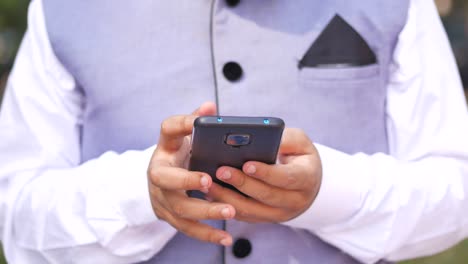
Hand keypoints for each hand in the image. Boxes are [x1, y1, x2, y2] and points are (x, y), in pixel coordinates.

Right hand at [147, 102, 235, 245]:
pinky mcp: (170, 217)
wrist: (161, 181)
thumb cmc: (179, 156)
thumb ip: (195, 122)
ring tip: (230, 211)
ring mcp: (162, 199)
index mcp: (165, 148)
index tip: (198, 122)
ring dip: (205, 211)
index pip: (167, 130)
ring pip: (180, 209)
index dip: (182, 125)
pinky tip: (226, 238)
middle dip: (186, 180)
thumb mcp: (183, 136)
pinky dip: (207, 234)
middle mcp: (158, 174)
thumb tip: (210, 107)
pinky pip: (188, 229)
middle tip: (209, 181)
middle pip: (165, 179)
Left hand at [207, 128, 321, 222]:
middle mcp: (295, 200)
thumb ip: (284, 138)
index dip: (266, 172)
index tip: (246, 164)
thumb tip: (260, 137)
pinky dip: (227, 206)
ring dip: (228, 198)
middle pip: (266, 195)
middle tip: (220, 170)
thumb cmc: (300, 156)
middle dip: (242, 183)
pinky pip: (245, 216)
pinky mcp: (266, 219)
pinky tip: (211, 194)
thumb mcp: (300, 143)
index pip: (286, 177)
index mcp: (306, 178)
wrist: (308, 183)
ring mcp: (280, 214)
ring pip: (252, 210)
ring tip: (209, 184)